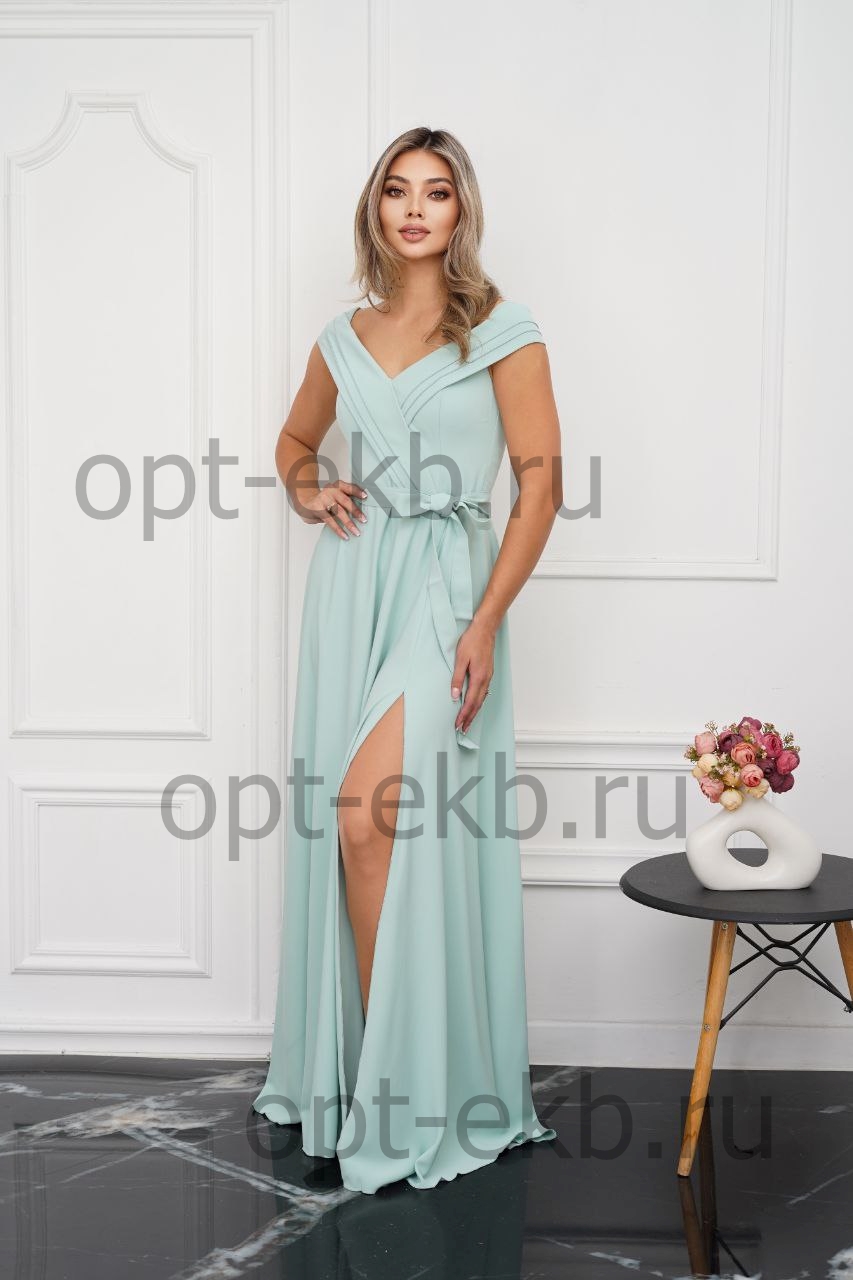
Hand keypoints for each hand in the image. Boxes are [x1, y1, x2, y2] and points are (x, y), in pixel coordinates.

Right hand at [300, 480, 366, 538]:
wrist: (304, 501)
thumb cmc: (325, 500)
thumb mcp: (335, 496)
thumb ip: (345, 500)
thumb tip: (361, 514)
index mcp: (337, 486)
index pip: (349, 487)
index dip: (357, 491)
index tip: (366, 497)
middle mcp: (331, 490)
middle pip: (345, 500)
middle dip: (356, 511)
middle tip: (364, 520)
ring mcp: (323, 499)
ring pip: (339, 511)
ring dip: (349, 523)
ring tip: (356, 532)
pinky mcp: (318, 509)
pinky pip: (330, 521)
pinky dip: (338, 530)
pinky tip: (345, 536)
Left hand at [451, 618, 494, 734]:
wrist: (485, 629)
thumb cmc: (471, 641)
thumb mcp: (460, 659)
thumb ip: (457, 678)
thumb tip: (455, 696)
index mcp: (478, 677)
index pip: (470, 702)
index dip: (464, 715)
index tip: (457, 725)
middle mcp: (485, 680)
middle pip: (478, 704)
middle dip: (470, 718)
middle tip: (463, 730)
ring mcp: (488, 677)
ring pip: (482, 699)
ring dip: (474, 712)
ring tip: (468, 722)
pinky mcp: (487, 673)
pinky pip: (483, 693)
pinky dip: (478, 702)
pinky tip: (475, 704)